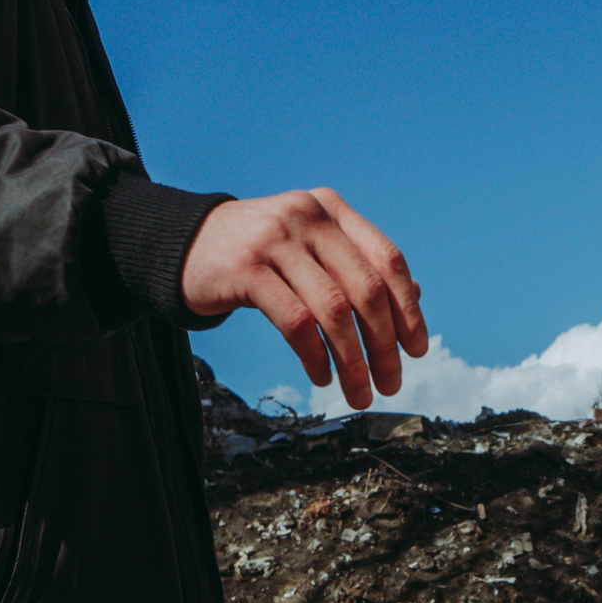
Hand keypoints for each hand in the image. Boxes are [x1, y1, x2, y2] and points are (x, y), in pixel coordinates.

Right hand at [180, 188, 426, 410]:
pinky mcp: (246, 269)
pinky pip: (295, 322)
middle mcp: (307, 216)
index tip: (416, 351)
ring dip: (353, 361)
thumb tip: (414, 296)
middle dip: (384, 346)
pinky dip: (315, 356)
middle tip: (391, 384)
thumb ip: (356, 266)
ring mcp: (275, 239)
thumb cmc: (258, 255)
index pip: (388, 260)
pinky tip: (321, 377)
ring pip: (333, 310)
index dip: (408, 310)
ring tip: (359, 393)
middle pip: (366, 289)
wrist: (186, 246)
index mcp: (331, 209)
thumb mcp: (310, 250)